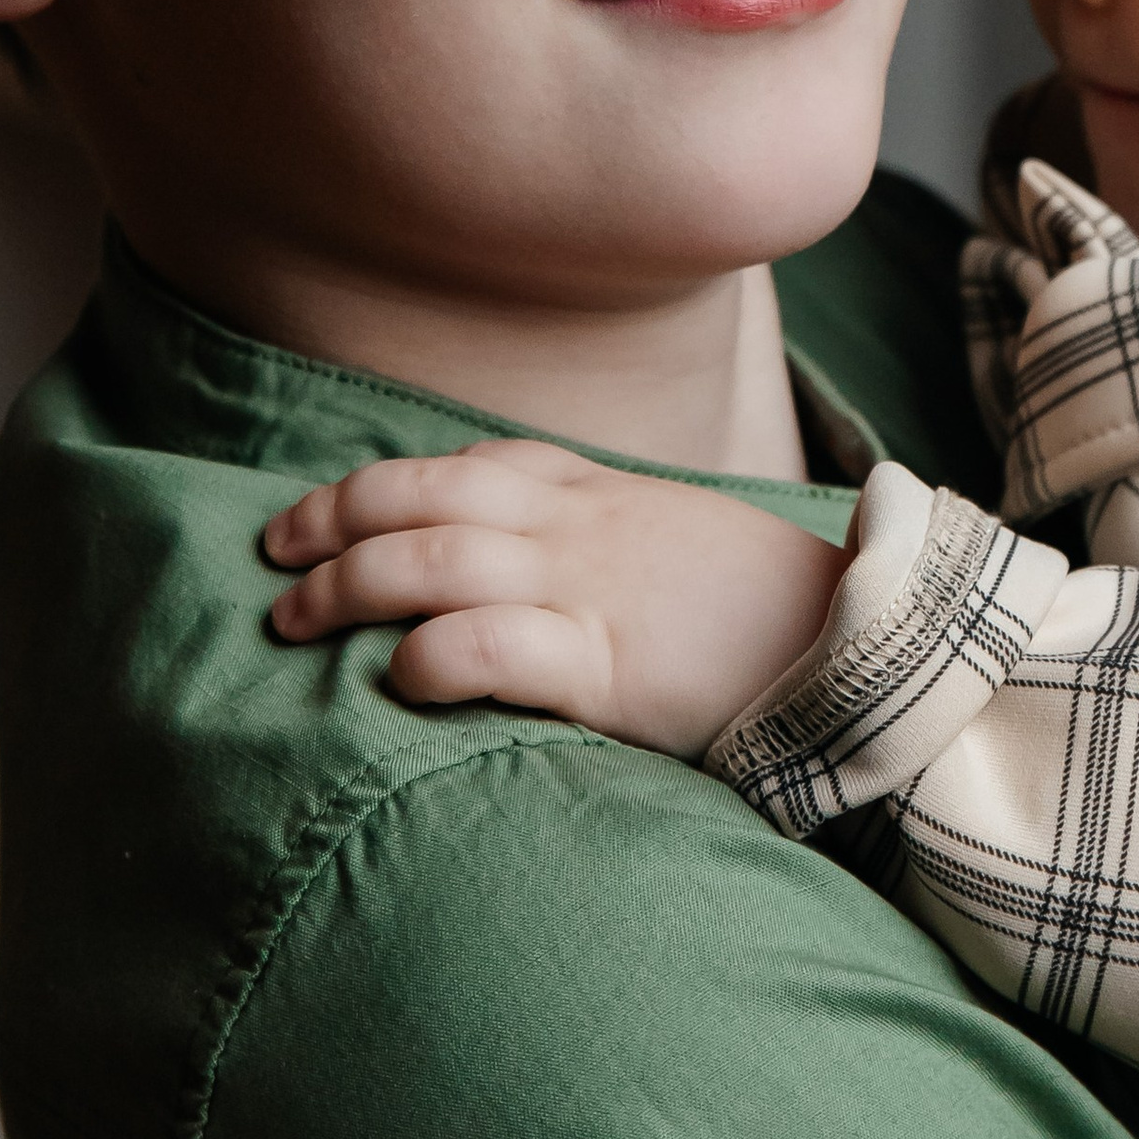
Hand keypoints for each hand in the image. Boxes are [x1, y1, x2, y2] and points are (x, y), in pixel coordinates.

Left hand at [261, 440, 847, 754]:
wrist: (865, 647)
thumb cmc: (765, 613)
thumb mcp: (671, 546)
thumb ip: (594, 544)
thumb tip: (515, 576)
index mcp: (596, 494)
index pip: (462, 464)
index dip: (371, 487)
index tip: (311, 517)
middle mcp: (579, 526)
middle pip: (422, 496)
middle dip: (332, 523)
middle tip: (274, 562)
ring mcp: (591, 588)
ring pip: (434, 558)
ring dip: (346, 585)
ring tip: (293, 621)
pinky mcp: (609, 664)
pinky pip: (494, 643)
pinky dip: (429, 653)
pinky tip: (395, 674)